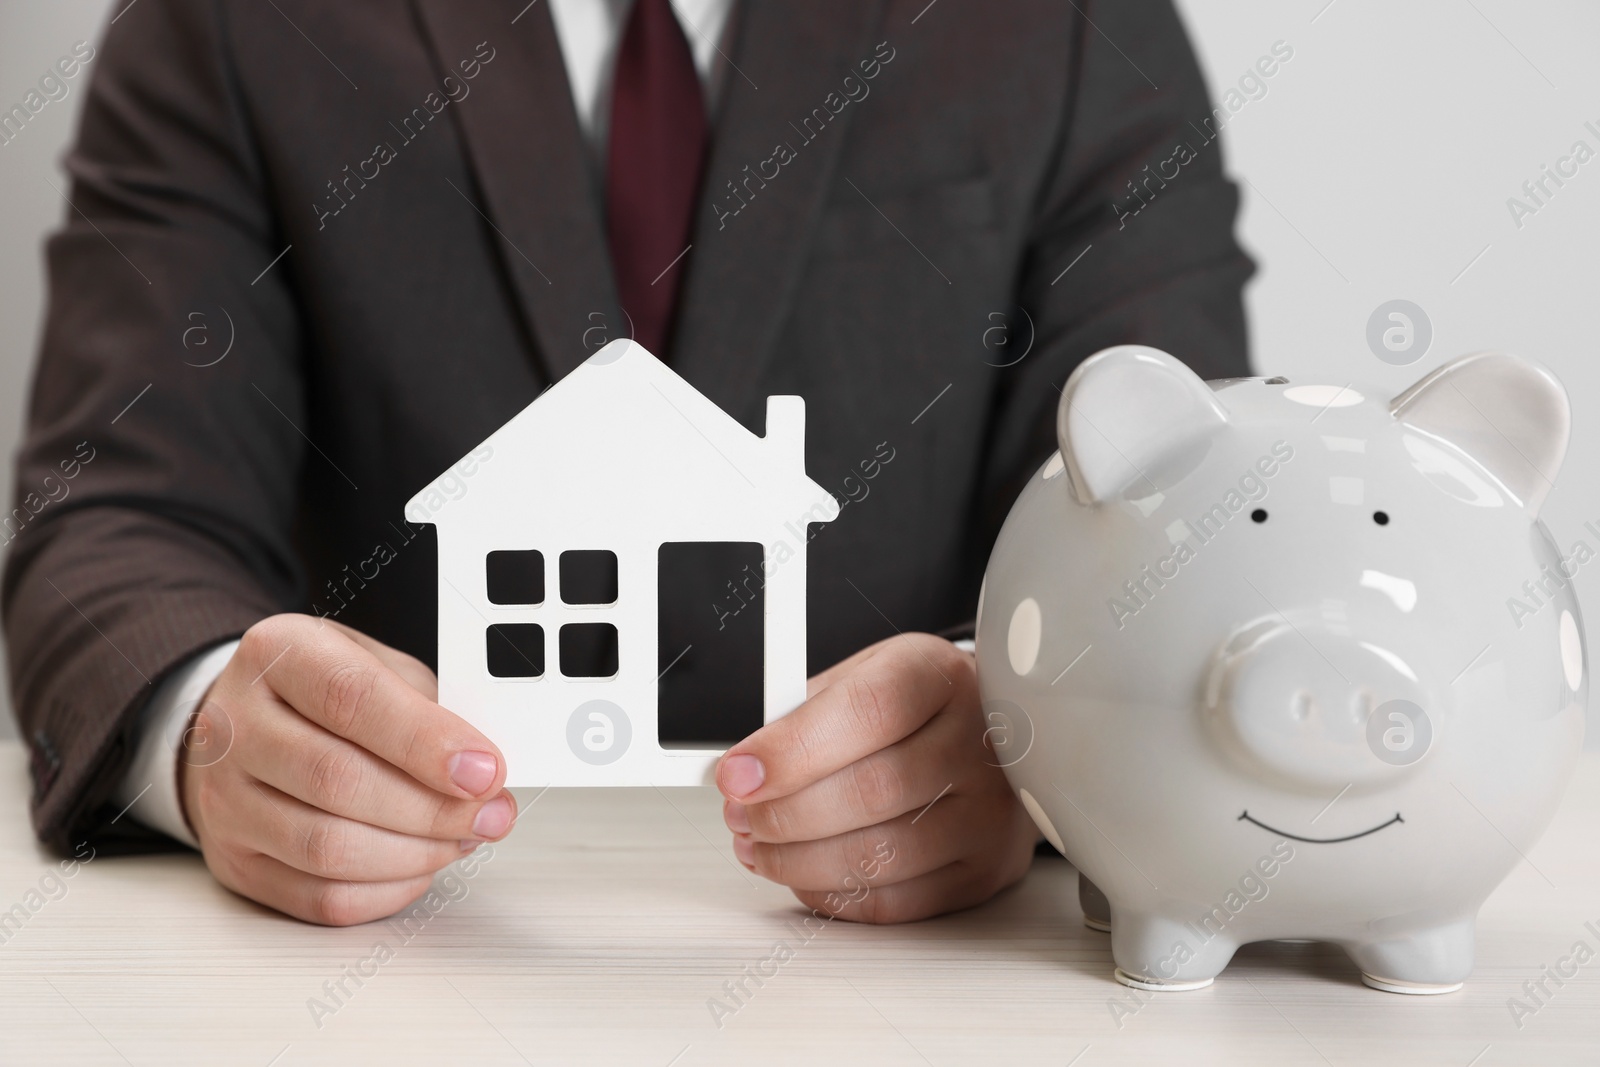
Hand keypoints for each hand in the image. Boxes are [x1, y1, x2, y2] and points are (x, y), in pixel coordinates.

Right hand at [177, 614, 516, 924]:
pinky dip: (386, 891)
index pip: (351, 697)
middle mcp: (236, 726)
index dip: (426, 741)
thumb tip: (482, 769)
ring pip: (327, 849)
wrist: (242, 723)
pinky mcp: (235, 862)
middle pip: (338, 780)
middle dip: (433, 807)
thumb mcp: (377, 664)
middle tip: (490, 812)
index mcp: (278, 655)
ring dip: (416, 853)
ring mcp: (224, 800)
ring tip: (461, 837)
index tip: (484, 770)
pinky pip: (319, 898)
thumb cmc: (321, 691)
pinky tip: (419, 865)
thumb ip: (429, 706)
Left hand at [715, 633, 1036, 922]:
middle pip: (870, 791)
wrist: (992, 736)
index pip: (865, 713)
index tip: (737, 774)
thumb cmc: (917, 706)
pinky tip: (803, 871)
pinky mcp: (984, 870)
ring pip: (879, 855)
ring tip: (760, 845)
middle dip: (783, 813)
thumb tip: (742, 769)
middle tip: (740, 815)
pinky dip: (832, 892)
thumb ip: (803, 714)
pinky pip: (895, 902)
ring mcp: (988, 812)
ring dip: (797, 860)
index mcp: (938, 677)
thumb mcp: (863, 676)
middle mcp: (975, 743)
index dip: (791, 750)